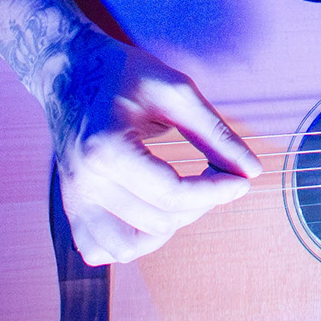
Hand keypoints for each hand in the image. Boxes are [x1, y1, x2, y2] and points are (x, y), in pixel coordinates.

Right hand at [44, 28, 259, 265]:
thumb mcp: (175, 91)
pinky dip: (127, 243)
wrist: (69, 70)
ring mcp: (73, 198)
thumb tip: (251, 171)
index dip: (216, 192)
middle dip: (198, 205)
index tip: (240, 181)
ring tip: (183, 197)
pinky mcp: (70, 207)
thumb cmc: (122, 74)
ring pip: (126, 248)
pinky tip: (148, 213)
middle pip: (157, 221)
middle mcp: (84, 181)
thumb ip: (215, 133)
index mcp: (106, 148)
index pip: (172, 194)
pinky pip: (98, 250)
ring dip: (165, 230)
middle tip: (214, 175)